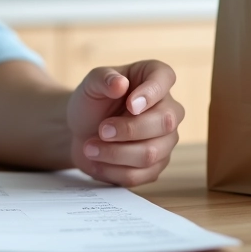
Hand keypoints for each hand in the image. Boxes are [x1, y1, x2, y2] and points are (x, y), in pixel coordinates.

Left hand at [65, 60, 183, 186]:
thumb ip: (103, 79)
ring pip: (152, 152)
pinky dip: (114, 170)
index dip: (151, 92)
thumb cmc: (92, 101)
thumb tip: (120, 83)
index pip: (165, 77)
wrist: (82, 131)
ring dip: (115, 153)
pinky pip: (141, 174)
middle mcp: (168, 108)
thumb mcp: (90, 84)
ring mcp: (166, 139)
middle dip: (129, 129)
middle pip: (165, 122)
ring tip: (90, 148)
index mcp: (154, 77)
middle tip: (101, 130)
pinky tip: (97, 161)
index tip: (129, 104)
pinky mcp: (157, 165)